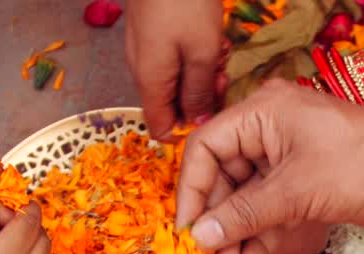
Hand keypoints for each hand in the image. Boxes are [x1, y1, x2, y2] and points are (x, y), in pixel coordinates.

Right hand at [125, 0, 223, 139]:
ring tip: (218, 52)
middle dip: (201, 98)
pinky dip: (193, 56)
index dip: (188, 131)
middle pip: (170, 105)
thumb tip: (197, 124)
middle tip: (222, 76)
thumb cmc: (185, 3)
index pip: (160, 128)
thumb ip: (199, 93)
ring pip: (174, 81)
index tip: (214, 115)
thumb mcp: (202, 52)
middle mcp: (141, 71)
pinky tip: (209, 38)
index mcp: (150, 81)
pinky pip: (172, 59)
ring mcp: (144, 50)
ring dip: (201, 75)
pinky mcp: (151, 34)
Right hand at [176, 80, 363, 253]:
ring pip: (253, 202)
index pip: (207, 148)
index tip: (187, 229)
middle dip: (218, 221)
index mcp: (264, 113)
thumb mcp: (295, 190)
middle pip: (227, 178)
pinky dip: (265, 239)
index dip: (192, 190)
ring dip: (239, 237)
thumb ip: (244, 214)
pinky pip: (278, 214)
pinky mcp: (314, 188)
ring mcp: (295, 162)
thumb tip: (200, 236)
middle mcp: (274, 133)